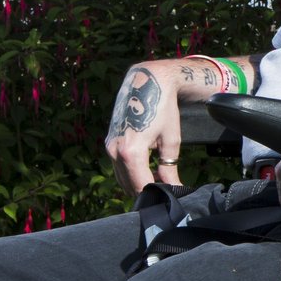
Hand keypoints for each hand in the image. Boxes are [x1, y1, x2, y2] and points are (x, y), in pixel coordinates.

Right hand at [103, 60, 184, 192]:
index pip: (141, 187)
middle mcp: (115, 151)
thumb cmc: (162, 109)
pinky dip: (131, 172)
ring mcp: (109, 146)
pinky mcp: (108, 141)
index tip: (169, 199)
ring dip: (137, 183)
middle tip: (165, 193)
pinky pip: (118, 165)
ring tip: (158, 182)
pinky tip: (147, 170)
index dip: (156, 196)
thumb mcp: (170, 140)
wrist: (146, 82)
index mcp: (131, 152)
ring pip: (122, 177)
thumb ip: (168, 167)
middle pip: (129, 185)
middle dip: (147, 192)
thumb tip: (172, 187)